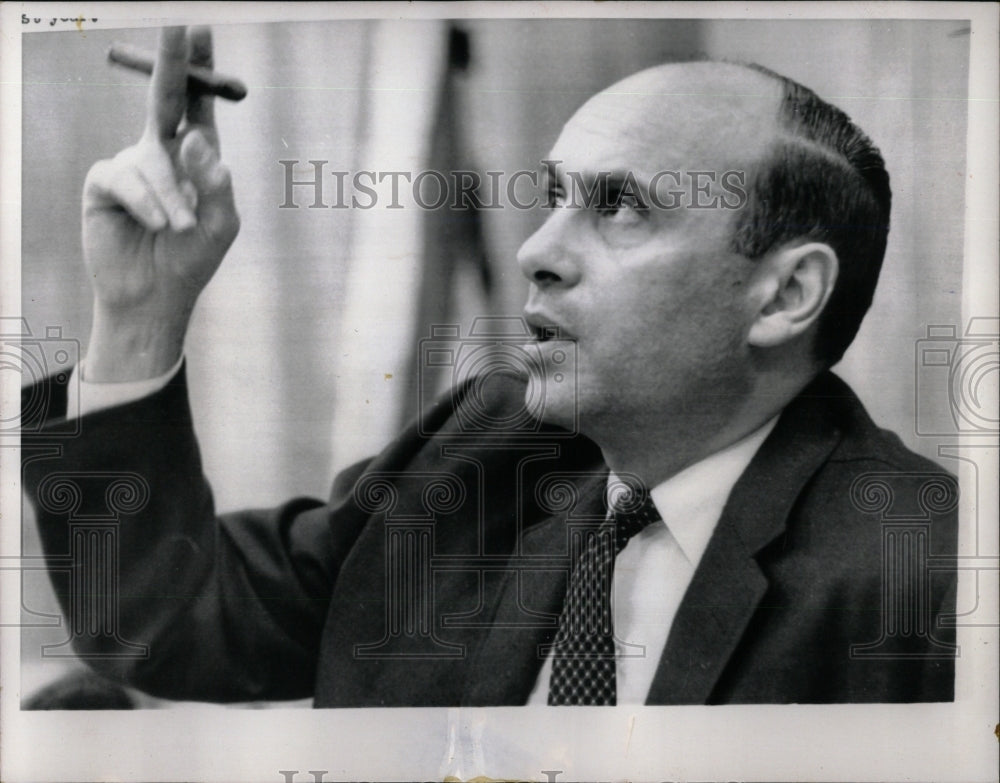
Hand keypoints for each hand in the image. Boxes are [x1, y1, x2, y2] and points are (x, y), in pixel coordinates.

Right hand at [82, 26, 239, 381]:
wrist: (156, 295)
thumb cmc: (193, 259)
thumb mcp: (221, 224)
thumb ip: (216, 185)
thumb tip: (198, 140)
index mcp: (197, 155)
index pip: (199, 103)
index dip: (198, 67)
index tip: (198, 27)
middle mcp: (163, 151)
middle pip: (166, 97)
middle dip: (172, 60)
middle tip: (179, 22)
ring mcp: (132, 164)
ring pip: (152, 158)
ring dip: (171, 196)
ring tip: (179, 228)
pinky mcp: (105, 183)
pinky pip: (126, 178)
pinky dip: (147, 203)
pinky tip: (155, 226)